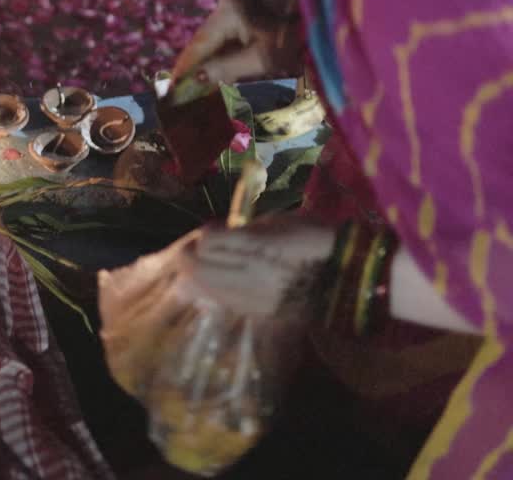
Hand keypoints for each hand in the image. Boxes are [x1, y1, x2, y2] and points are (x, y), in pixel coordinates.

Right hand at [172, 0, 304, 84]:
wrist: (325, 9)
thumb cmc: (297, 31)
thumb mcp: (263, 56)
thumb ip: (227, 69)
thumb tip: (195, 81)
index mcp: (227, 13)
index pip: (198, 45)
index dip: (184, 69)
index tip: (170, 89)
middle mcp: (226, 6)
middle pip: (204, 42)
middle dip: (195, 69)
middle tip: (181, 94)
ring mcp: (236, 9)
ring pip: (215, 41)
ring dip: (209, 64)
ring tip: (196, 88)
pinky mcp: (246, 14)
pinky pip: (227, 38)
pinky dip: (222, 56)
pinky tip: (216, 73)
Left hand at [178, 215, 336, 315]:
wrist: (347, 276)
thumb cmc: (314, 237)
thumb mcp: (278, 222)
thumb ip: (243, 230)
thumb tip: (216, 234)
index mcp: (258, 247)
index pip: (207, 243)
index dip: (203, 235)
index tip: (212, 229)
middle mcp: (251, 275)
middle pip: (197, 268)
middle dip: (188, 256)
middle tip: (194, 248)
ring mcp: (253, 297)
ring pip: (204, 289)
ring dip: (195, 275)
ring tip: (204, 265)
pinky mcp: (258, 312)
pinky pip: (221, 301)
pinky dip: (211, 291)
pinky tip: (217, 282)